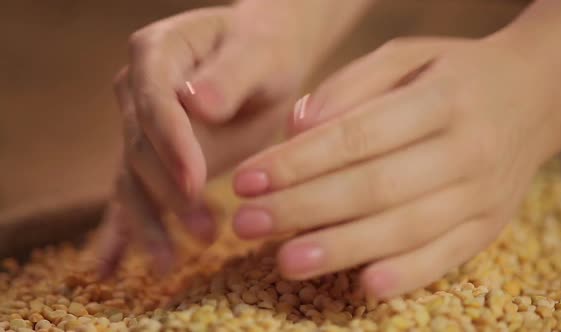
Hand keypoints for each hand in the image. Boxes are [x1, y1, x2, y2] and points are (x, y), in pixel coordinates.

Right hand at [96, 1, 374, 275]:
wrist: (263, 58)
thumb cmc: (264, 50)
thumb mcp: (259, 53)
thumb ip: (229, 75)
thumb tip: (196, 103)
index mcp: (157, 52)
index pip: (156, 103)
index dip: (171, 145)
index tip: (194, 181)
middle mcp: (136, 90)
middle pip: (141, 150)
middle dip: (171, 196)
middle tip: (208, 233)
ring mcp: (138, 126)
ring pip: (133, 181)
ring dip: (150, 224)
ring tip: (169, 263)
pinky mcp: (151, 158)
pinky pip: (132, 195)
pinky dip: (122, 233)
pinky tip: (110, 271)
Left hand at [231, 36, 560, 298]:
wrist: (537, 93)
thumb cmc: (455, 73)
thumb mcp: (406, 55)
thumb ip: (351, 85)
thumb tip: (297, 126)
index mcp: (440, 100)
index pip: (355, 137)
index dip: (296, 162)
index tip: (246, 180)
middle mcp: (465, 149)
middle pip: (373, 187)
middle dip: (303, 208)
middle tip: (247, 223)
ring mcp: (482, 193)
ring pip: (405, 228)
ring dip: (341, 248)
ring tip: (285, 260)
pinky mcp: (490, 225)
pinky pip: (448, 257)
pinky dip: (407, 274)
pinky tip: (363, 285)